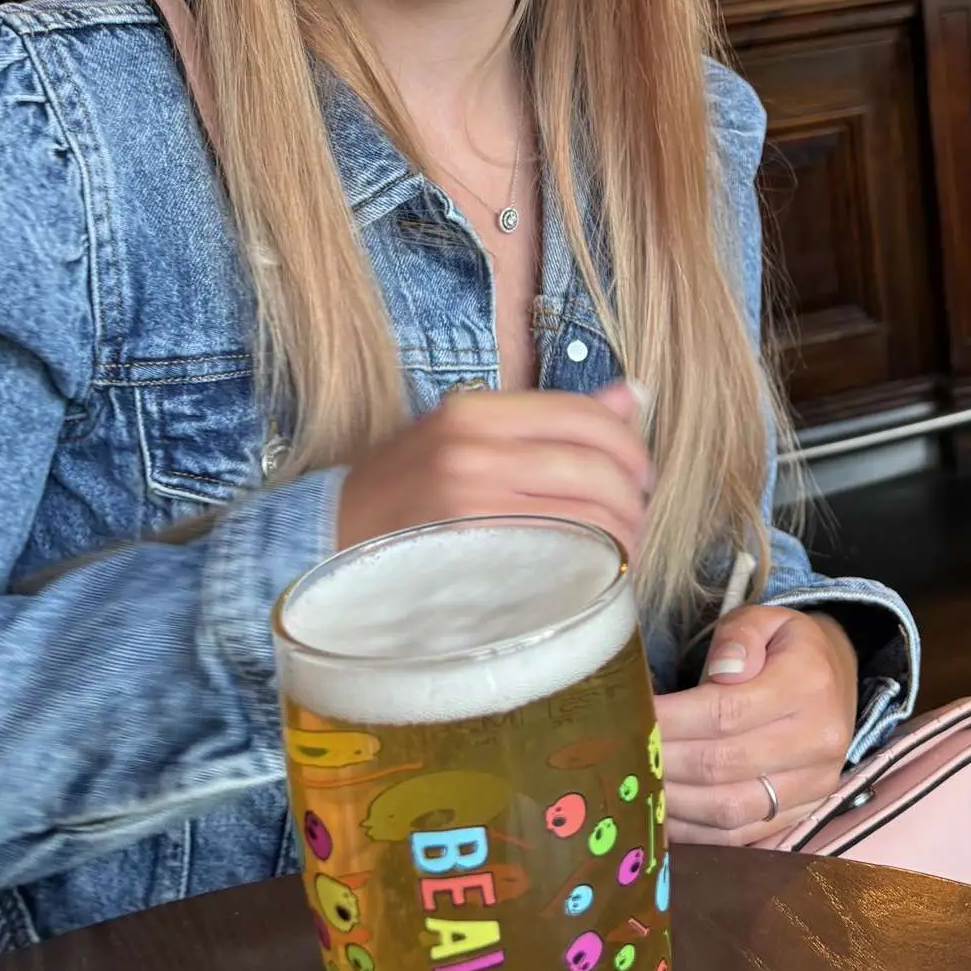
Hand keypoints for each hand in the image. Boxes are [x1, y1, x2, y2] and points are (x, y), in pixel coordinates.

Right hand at [335, 382, 650, 558]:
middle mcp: (473, 451)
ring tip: (621, 553)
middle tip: (637, 521)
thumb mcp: (468, 433)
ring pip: (583, 517)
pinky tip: (594, 576)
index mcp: (477, 411)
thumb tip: (632, 395)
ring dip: (621, 539)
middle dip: (634, 500)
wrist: (329, 539)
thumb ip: (547, 418)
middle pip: (593, 468)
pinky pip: (555, 560)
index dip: (629, 445)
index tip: (641, 474)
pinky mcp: (467, 558)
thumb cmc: (407, 488)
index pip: (583, 415)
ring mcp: (469, 507)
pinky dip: (590, 568)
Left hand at [656, 605, 858, 846]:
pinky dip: (697, 832)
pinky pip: (743, 835)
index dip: (672, 721)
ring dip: (674, 803)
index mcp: (809, 684)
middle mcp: (818, 741)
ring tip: (636, 787)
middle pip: (722, 765)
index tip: (633, 720)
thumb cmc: (787, 649)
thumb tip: (723, 672)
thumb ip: (739, 637)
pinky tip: (664, 816)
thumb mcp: (766, 620)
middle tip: (622, 757)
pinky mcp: (804, 812)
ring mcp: (814, 784)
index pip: (726, 712)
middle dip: (664, 762)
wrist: (838, 681)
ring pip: (730, 810)